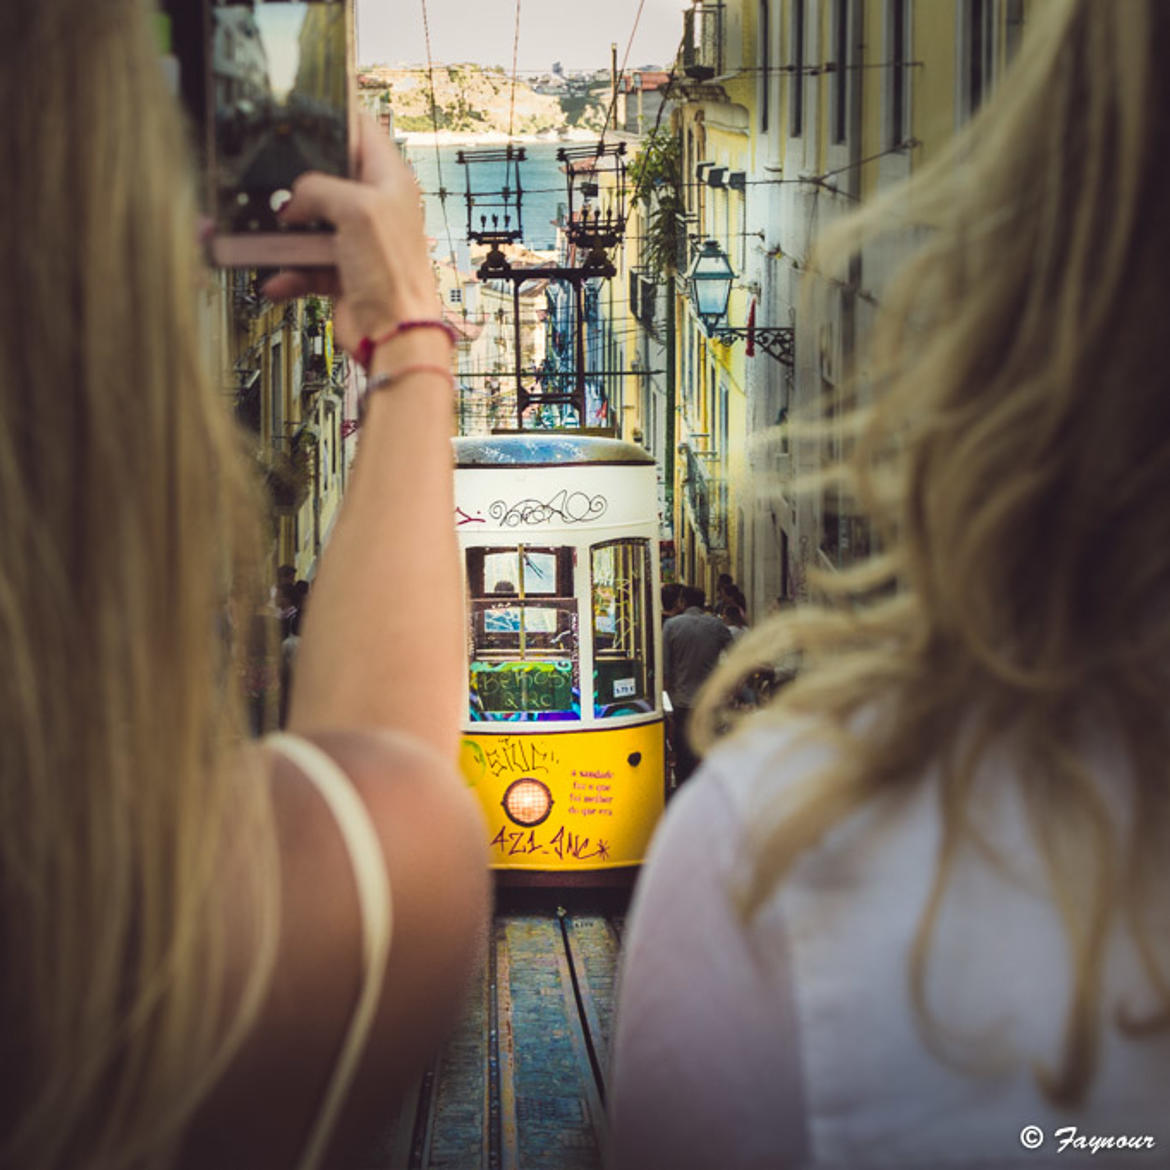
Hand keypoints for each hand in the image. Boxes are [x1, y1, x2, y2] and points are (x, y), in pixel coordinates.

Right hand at [261, 116, 439, 356]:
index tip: (302, 110)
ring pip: (309, 225)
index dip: (334, 118)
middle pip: (326, 180)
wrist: (394, 334)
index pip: (362, 131)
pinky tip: (275, 277)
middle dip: (296, 184)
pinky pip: (304, 264)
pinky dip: (288, 272)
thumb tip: (293, 199)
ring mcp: (357, 242)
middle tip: (269, 180)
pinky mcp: (341, 273)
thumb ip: (318, 188)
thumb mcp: (355, 210)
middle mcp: (374, 209)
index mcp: (389, 182)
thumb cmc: (393, 274)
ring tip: (262, 234)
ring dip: (284, 234)